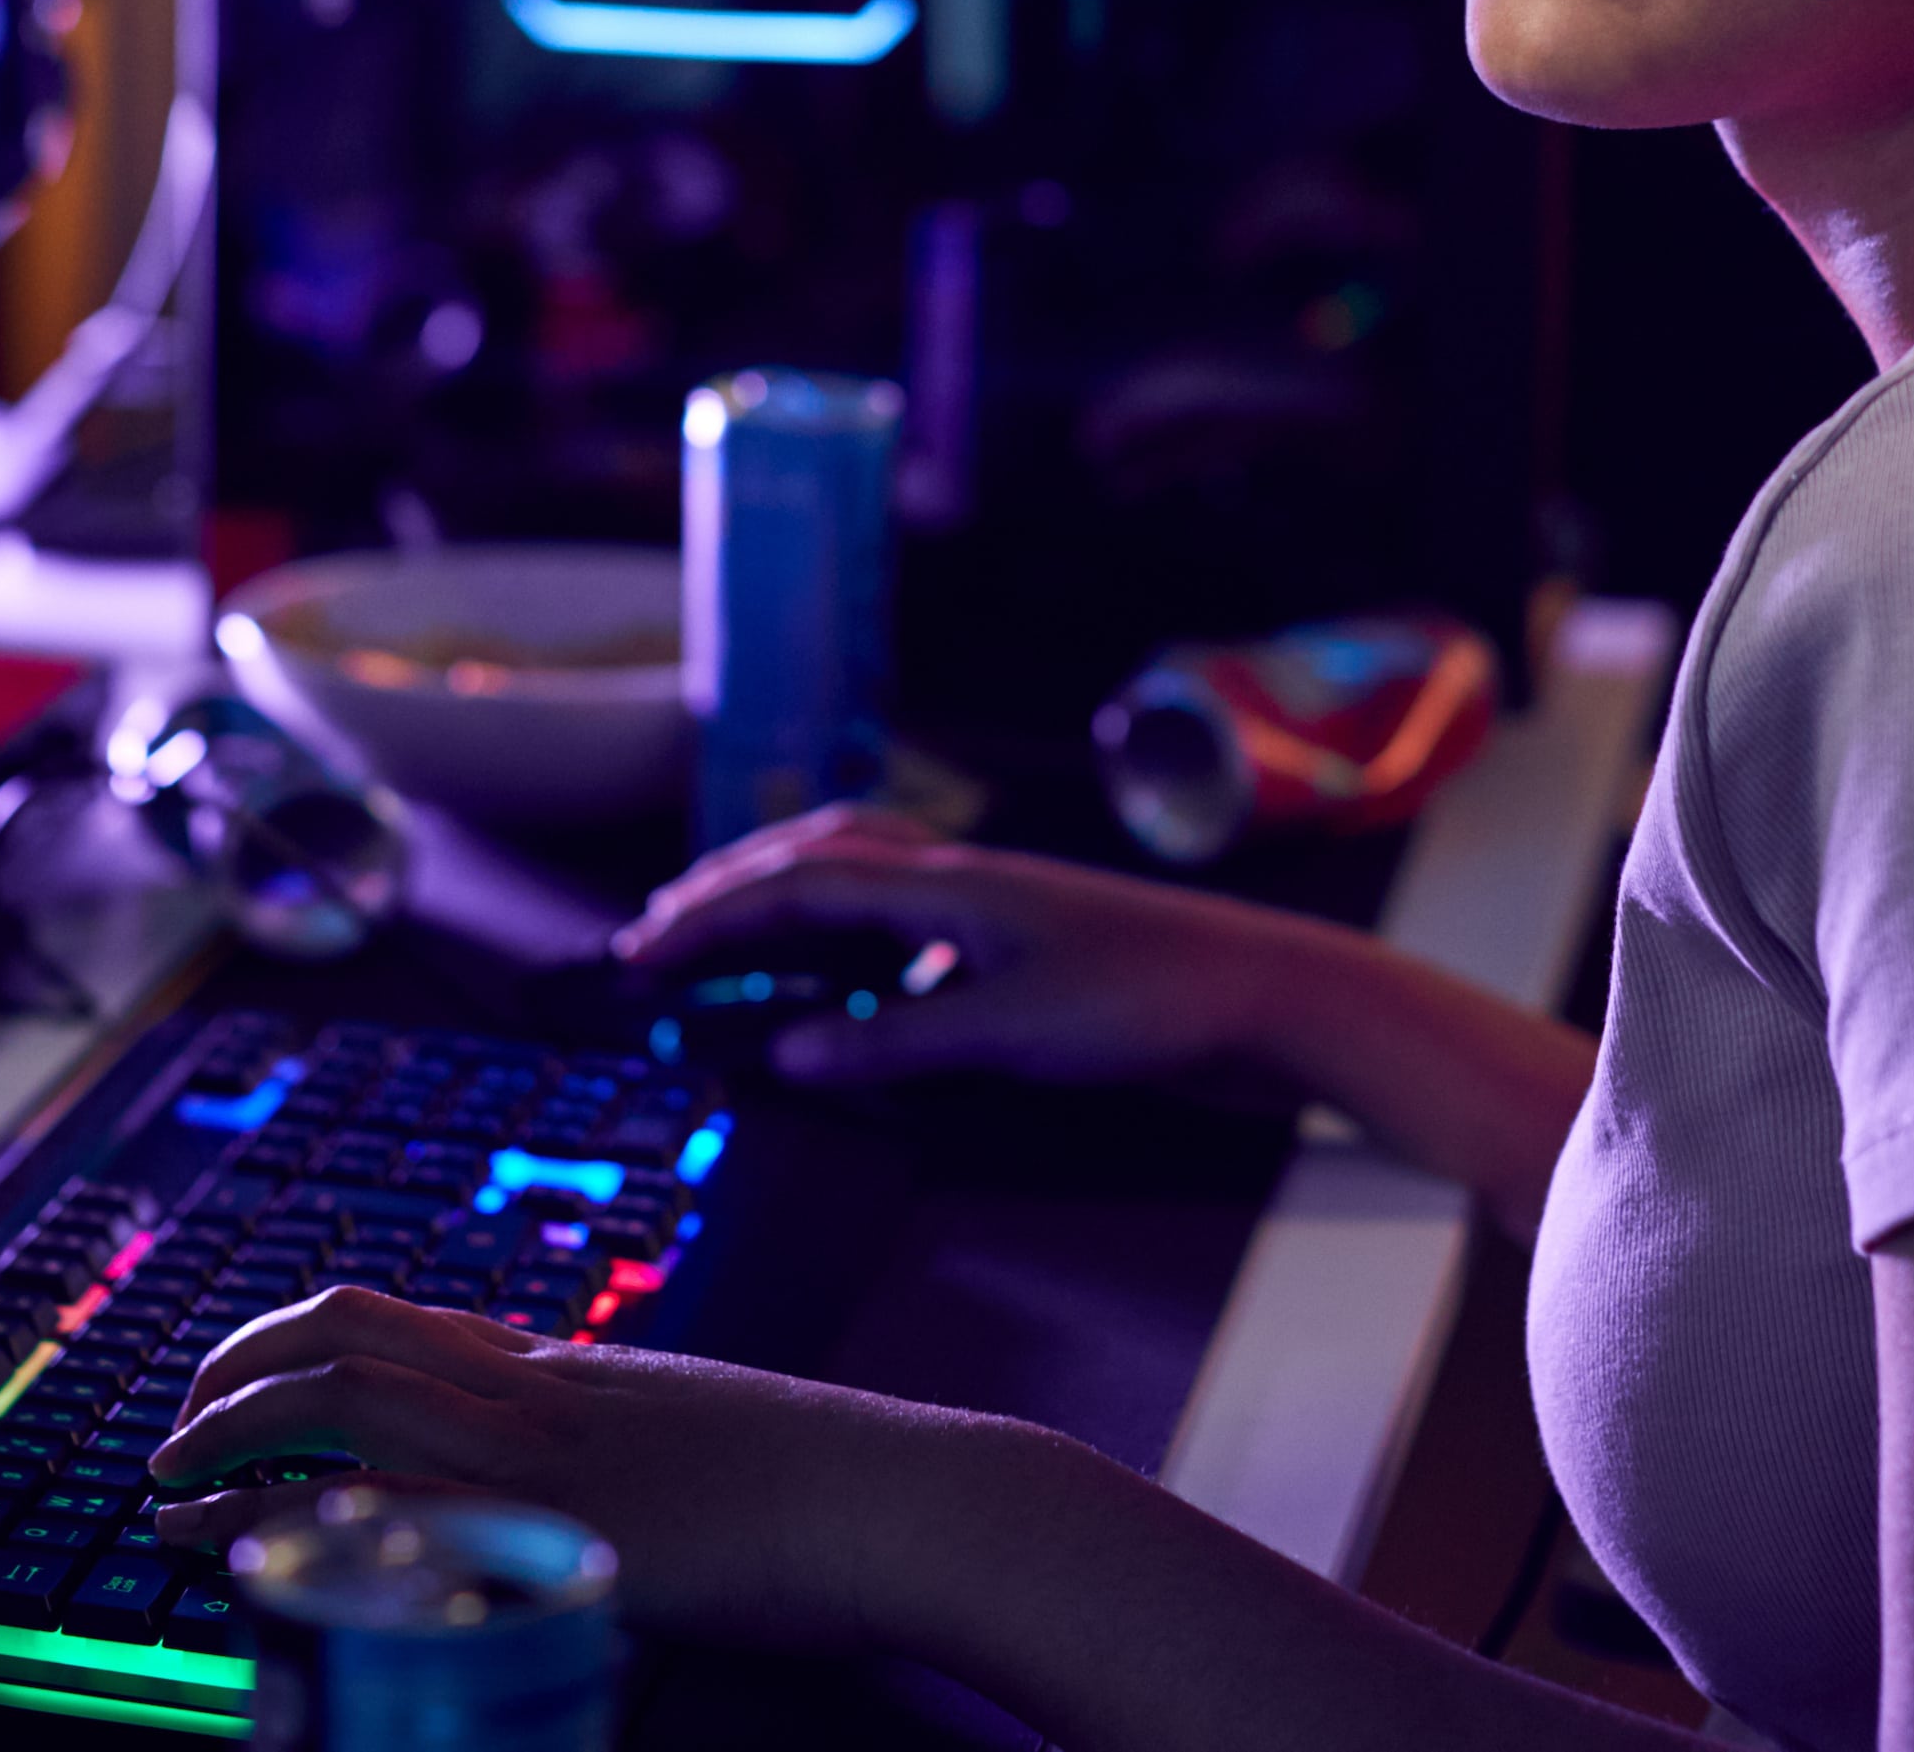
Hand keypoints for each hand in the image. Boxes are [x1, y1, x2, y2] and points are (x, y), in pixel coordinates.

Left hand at [143, 1286, 1035, 1645]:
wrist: (906, 1498)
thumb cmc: (828, 1485)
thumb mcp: (701, 1435)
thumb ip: (621, 1437)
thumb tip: (577, 1466)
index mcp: (573, 1366)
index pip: (402, 1319)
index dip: (297, 1340)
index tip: (241, 1379)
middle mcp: (541, 1389)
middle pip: (349, 1333)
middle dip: (237, 1371)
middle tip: (175, 1429)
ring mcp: (545, 1452)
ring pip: (346, 1399)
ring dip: (230, 1436)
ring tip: (164, 1486)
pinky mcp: (557, 1529)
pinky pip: (394, 1507)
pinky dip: (294, 1523)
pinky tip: (237, 1554)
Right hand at [611, 803, 1335, 1091]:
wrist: (1273, 998)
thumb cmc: (1154, 1007)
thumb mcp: (1013, 1032)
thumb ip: (898, 1041)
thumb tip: (790, 1055)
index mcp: (950, 885)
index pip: (798, 884)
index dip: (711, 917)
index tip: (641, 951)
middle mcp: (965, 882)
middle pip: (819, 859)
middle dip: (730, 892)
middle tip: (659, 936)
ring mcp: (997, 911)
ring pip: (865, 880)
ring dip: (788, 901)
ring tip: (733, 941)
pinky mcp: (1028, 950)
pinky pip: (909, 927)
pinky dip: (857, 942)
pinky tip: (854, 992)